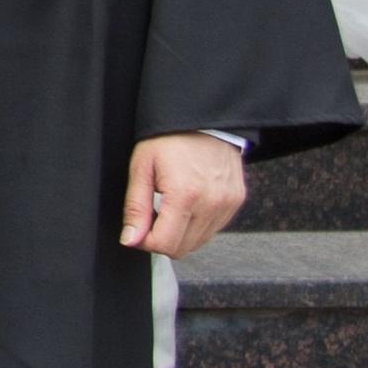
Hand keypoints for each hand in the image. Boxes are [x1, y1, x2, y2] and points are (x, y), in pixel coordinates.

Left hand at [120, 130, 246, 260]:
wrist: (202, 118)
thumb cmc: (170, 138)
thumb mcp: (142, 167)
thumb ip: (136, 207)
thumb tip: (131, 239)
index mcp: (186, 194)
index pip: (165, 244)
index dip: (145, 241)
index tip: (138, 228)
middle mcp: (211, 203)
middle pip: (182, 249)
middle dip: (162, 239)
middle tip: (152, 215)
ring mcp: (227, 204)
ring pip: (198, 243)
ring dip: (180, 233)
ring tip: (171, 206)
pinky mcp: (235, 202)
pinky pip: (213, 230)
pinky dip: (197, 225)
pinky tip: (188, 204)